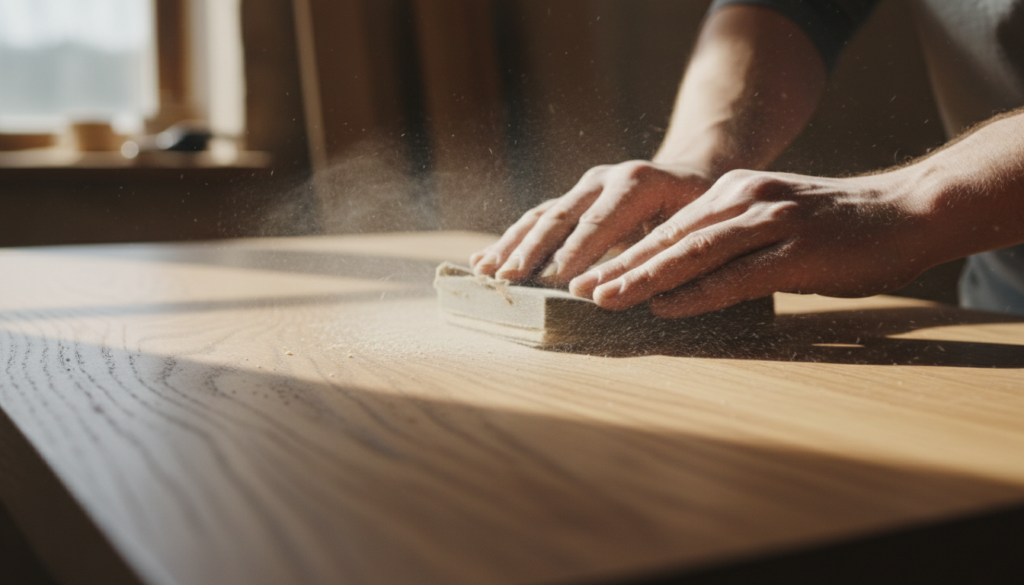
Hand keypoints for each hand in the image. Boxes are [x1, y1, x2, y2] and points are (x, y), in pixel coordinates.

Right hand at [469, 161, 715, 285]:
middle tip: (513, 279)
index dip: (580, 251)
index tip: (560, 282)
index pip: (603, 220)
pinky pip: (535, 220)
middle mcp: (605, 179)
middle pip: (563, 216)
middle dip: (535, 250)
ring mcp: (584, 189)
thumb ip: (677, 250)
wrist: (693, 174)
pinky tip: (482, 261)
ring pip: (542, 216)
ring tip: (487, 272)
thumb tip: (651, 291)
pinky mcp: (570, 202)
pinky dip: (508, 241)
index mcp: (639, 182)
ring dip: (513, 246)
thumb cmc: (703, 209)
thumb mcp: (704, 222)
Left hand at [569, 169, 931, 317]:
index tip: (587, 276)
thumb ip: (731, 243)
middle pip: (671, 238)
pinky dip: (697, 293)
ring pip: (694, 253)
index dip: (626, 252)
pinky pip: (737, 275)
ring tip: (606, 299)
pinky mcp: (798, 251)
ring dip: (645, 278)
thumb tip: (682, 279)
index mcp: (735, 191)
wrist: (908, 210)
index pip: (669, 227)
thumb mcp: (774, 222)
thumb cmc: (837, 227)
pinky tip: (665, 308)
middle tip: (578, 292)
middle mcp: (746, 199)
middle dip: (621, 266)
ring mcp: (772, 222)